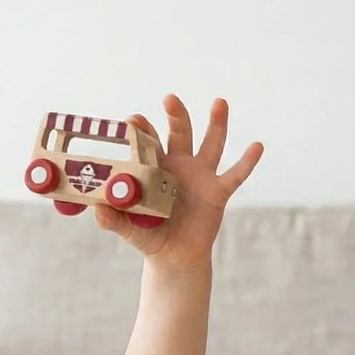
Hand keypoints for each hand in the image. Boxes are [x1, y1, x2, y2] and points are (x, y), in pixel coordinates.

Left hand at [95, 95, 263, 272]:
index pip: (148, 144)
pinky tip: (257, 145)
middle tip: (169, 99)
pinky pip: (235, 175)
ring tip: (219, 102)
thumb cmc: (149, 237)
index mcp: (154, 170)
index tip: (132, 119)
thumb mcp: (129, 230)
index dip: (141, 131)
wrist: (174, 256)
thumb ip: (113, 220)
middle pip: (179, 134)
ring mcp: (200, 176)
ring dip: (216, 124)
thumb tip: (97, 211)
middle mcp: (179, 166)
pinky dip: (247, 162)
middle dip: (176, 115)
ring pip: (211, 144)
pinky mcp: (218, 192)